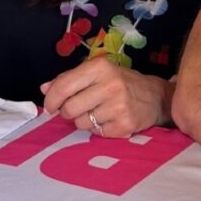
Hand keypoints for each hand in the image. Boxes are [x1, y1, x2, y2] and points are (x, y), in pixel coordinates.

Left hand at [40, 57, 172, 137]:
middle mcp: (110, 84)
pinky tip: (110, 120)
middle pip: (70, 108)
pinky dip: (99, 129)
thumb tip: (44, 89)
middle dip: (68, 112)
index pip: (64, 85)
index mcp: (100, 67)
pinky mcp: (125, 125)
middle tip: (78, 109)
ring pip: (82, 123)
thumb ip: (69, 79)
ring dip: (84, 121)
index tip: (50, 107)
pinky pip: (97, 133)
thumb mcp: (97, 73)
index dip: (51, 99)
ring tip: (98, 112)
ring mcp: (119, 106)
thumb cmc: (121, 82)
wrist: (155, 96)